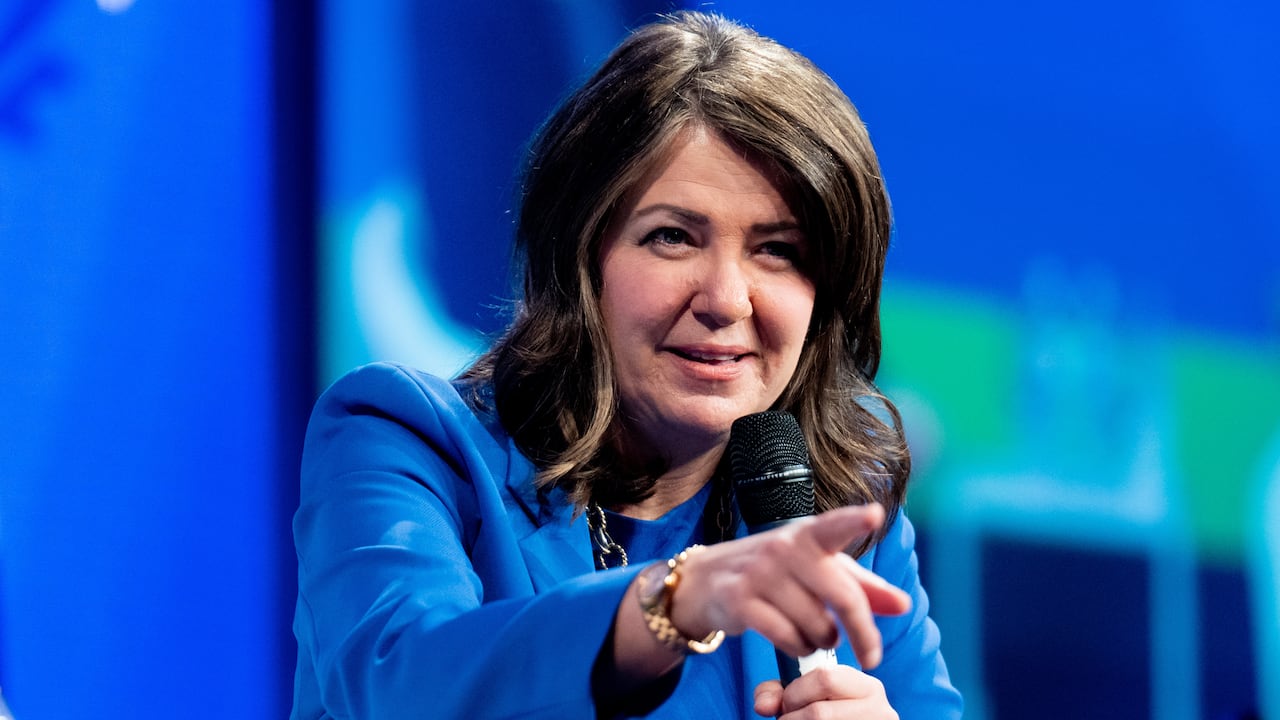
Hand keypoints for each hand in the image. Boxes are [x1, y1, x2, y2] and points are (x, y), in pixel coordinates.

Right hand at [671, 503, 910, 669]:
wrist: (707, 580)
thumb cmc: (775, 572)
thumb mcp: (817, 570)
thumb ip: (862, 587)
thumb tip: (903, 605)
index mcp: (807, 535)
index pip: (834, 525)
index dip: (854, 520)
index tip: (874, 514)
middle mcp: (783, 549)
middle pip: (842, 597)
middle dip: (863, 633)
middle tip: (873, 656)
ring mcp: (759, 573)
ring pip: (817, 625)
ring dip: (823, 641)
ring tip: (815, 633)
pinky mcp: (740, 601)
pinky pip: (788, 638)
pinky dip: (799, 648)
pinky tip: (795, 641)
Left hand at [753, 665, 897, 718]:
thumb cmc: (827, 715)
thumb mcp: (808, 696)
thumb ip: (780, 692)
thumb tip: (762, 706)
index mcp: (868, 688)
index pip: (826, 678)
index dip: (796, 692)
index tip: (788, 703)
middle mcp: (880, 711)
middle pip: (819, 713)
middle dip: (792, 717)